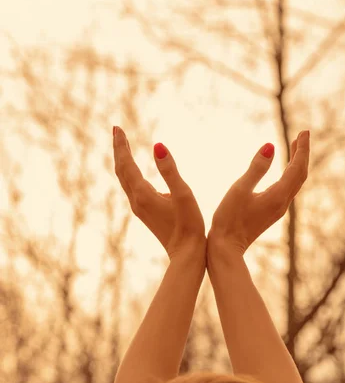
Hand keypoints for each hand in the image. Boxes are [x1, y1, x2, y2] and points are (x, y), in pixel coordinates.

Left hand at [113, 126, 205, 259]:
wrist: (187, 255)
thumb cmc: (189, 225)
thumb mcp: (183, 194)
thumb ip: (170, 170)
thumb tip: (157, 146)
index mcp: (143, 194)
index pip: (126, 164)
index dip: (121, 145)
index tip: (117, 127)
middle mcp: (137, 201)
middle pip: (121, 171)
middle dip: (119, 149)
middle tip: (117, 130)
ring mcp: (140, 209)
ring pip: (125, 180)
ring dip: (123, 161)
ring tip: (124, 145)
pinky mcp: (146, 214)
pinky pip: (132, 188)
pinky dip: (130, 173)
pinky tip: (136, 171)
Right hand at [208, 130, 309, 255]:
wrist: (226, 248)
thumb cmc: (228, 219)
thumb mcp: (239, 189)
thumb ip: (256, 168)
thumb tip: (270, 146)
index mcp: (277, 196)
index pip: (297, 168)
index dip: (302, 149)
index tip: (304, 131)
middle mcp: (282, 203)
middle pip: (300, 175)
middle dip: (302, 154)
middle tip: (302, 135)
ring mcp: (278, 210)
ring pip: (294, 183)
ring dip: (296, 163)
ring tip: (294, 146)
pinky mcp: (271, 213)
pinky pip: (287, 189)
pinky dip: (289, 174)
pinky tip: (283, 170)